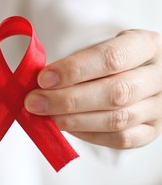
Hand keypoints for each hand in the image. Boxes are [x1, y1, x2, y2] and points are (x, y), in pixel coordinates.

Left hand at [24, 29, 161, 148]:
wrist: (132, 71)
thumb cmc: (106, 57)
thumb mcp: (97, 44)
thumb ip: (75, 60)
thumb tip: (40, 82)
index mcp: (146, 45)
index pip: (111, 57)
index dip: (75, 70)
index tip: (43, 79)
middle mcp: (160, 76)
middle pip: (115, 92)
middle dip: (69, 100)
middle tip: (35, 102)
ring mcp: (160, 106)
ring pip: (118, 120)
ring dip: (75, 121)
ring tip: (46, 116)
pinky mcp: (152, 130)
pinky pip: (122, 139)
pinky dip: (90, 135)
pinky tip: (66, 127)